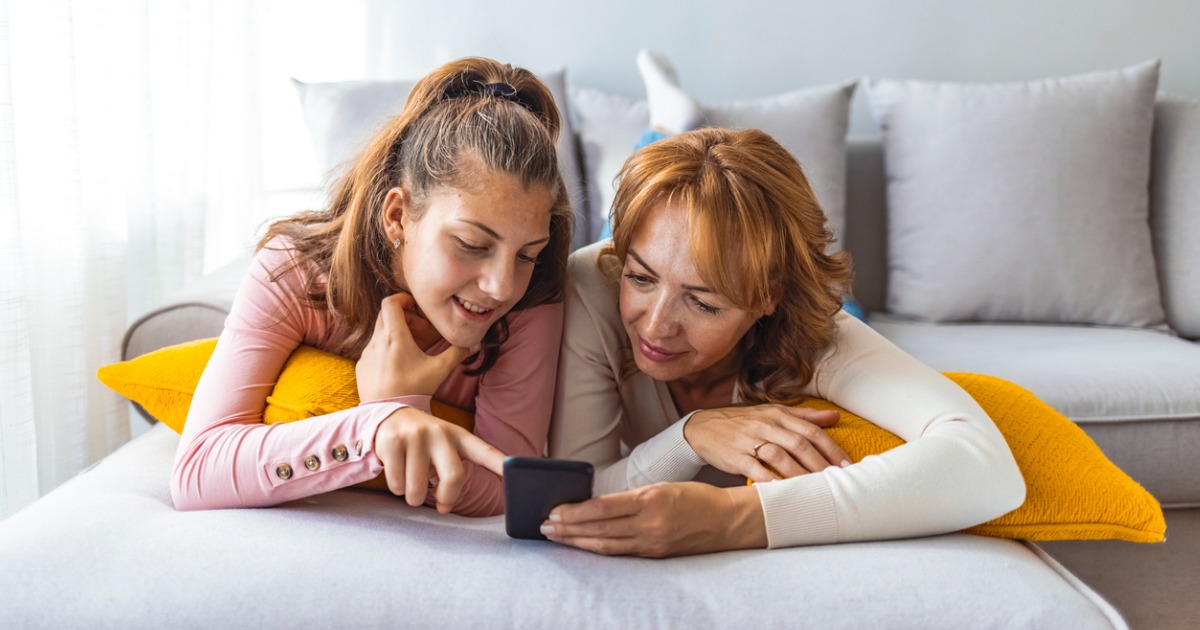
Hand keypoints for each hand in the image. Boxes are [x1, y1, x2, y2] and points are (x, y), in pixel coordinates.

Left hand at [356, 293, 469, 400]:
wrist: (388, 415)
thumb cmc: (414, 390)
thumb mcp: (439, 370)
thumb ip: (457, 353)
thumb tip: (474, 344)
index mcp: (395, 336)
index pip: (390, 302)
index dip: (403, 299)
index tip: (414, 307)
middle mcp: (377, 341)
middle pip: (386, 315)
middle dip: (403, 317)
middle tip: (419, 330)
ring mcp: (367, 354)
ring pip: (379, 333)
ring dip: (394, 335)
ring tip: (410, 351)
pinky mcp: (361, 367)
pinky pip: (372, 350)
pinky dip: (384, 350)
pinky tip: (397, 366)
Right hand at [374, 406, 505, 512]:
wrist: (389, 416)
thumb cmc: (424, 442)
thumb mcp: (445, 449)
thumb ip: (452, 477)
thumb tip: (446, 507)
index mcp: (459, 436)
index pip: (484, 451)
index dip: (501, 464)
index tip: (518, 472)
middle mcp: (439, 433)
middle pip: (454, 478)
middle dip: (447, 498)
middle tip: (440, 502)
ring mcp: (415, 436)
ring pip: (417, 489)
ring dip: (414, 497)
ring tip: (412, 483)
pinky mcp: (392, 441)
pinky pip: (396, 484)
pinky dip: (397, 488)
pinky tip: (397, 471)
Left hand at [541, 482, 766, 557]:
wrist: (728, 522)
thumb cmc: (695, 498)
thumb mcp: (662, 487)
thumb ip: (631, 498)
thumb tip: (595, 504)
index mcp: (651, 500)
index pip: (603, 507)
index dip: (575, 512)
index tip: (554, 511)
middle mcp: (651, 524)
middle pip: (600, 529)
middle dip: (568, 529)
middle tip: (544, 527)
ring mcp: (653, 543)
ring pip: (607, 545)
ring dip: (578, 542)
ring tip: (556, 538)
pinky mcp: (656, 555)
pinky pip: (622, 553)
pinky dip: (599, 549)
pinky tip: (584, 546)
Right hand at [683, 405, 849, 482]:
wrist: (702, 427)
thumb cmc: (743, 422)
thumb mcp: (772, 413)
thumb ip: (804, 416)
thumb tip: (834, 418)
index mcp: (778, 414)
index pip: (811, 430)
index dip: (831, 448)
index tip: (847, 465)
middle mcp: (766, 425)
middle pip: (799, 444)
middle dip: (821, 463)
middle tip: (837, 481)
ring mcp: (750, 440)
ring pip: (779, 456)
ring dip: (800, 474)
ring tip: (816, 489)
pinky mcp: (735, 456)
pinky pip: (755, 468)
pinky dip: (769, 479)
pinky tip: (782, 490)